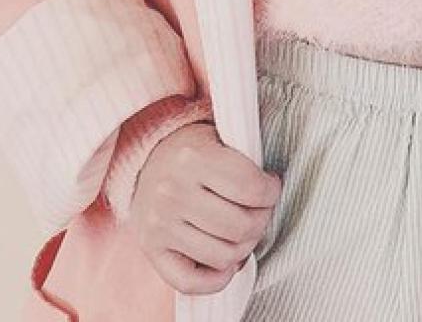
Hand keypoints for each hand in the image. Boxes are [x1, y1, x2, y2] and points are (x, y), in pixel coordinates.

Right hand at [127, 119, 282, 295]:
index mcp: (192, 158)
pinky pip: (190, 283)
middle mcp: (172, 192)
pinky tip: (226, 262)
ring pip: (222, 256)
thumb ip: (245, 159)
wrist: (148, 162)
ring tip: (244, 232)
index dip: (271, 192)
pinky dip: (216, 279)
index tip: (271, 188)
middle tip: (262, 211)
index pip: (250, 187)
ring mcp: (160, 224)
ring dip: (244, 249)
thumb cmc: (194, 152)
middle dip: (261, 221)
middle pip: (240, 226)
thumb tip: (272, 190)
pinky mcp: (151, 249)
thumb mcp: (218, 138)